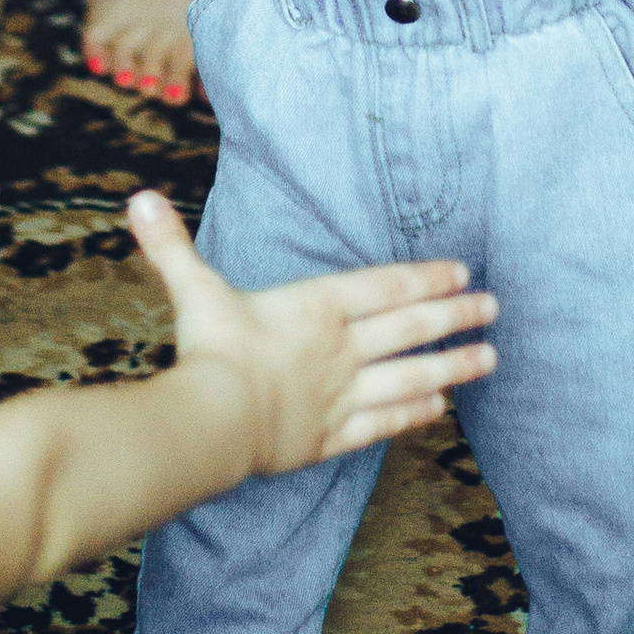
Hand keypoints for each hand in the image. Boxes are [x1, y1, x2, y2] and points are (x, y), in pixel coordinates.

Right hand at [125, 189, 498, 469]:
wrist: (216, 421)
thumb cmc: (212, 349)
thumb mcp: (194, 288)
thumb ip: (172, 244)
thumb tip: (139, 198)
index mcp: (317, 307)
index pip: (386, 287)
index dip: (426, 277)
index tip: (462, 272)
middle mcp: (342, 349)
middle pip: (411, 328)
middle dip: (456, 315)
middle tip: (494, 307)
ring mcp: (343, 394)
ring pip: (411, 376)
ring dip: (454, 366)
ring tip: (490, 358)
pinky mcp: (334, 435)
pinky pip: (385, 422)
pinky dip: (415, 413)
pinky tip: (441, 407)